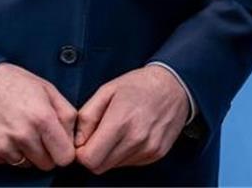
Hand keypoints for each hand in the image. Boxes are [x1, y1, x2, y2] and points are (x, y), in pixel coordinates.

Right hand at [0, 62, 76, 170]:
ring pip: (26, 165)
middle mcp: (23, 136)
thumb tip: (74, 138)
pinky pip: (5, 163)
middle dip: (45, 152)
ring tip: (17, 130)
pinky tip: (3, 133)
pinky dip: (6, 152)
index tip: (58, 143)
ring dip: (25, 153)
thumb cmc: (12, 82)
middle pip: (46, 165)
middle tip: (36, 133)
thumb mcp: (47, 89)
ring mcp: (3, 147)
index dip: (63, 151)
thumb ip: (67, 114)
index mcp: (42, 119)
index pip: (65, 158)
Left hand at [73, 65, 190, 173]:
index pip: (89, 159)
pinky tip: (131, 134)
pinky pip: (131, 163)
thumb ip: (86, 117)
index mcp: (120, 122)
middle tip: (100, 135)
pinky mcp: (157, 153)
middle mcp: (136, 139)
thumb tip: (77, 141)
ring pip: (115, 166)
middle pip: (100, 167)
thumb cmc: (139, 85)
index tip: (84, 141)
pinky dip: (125, 153)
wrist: (174, 85)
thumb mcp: (106, 91)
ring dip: (110, 154)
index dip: (81, 152)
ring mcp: (149, 149)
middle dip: (94, 155)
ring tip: (119, 131)